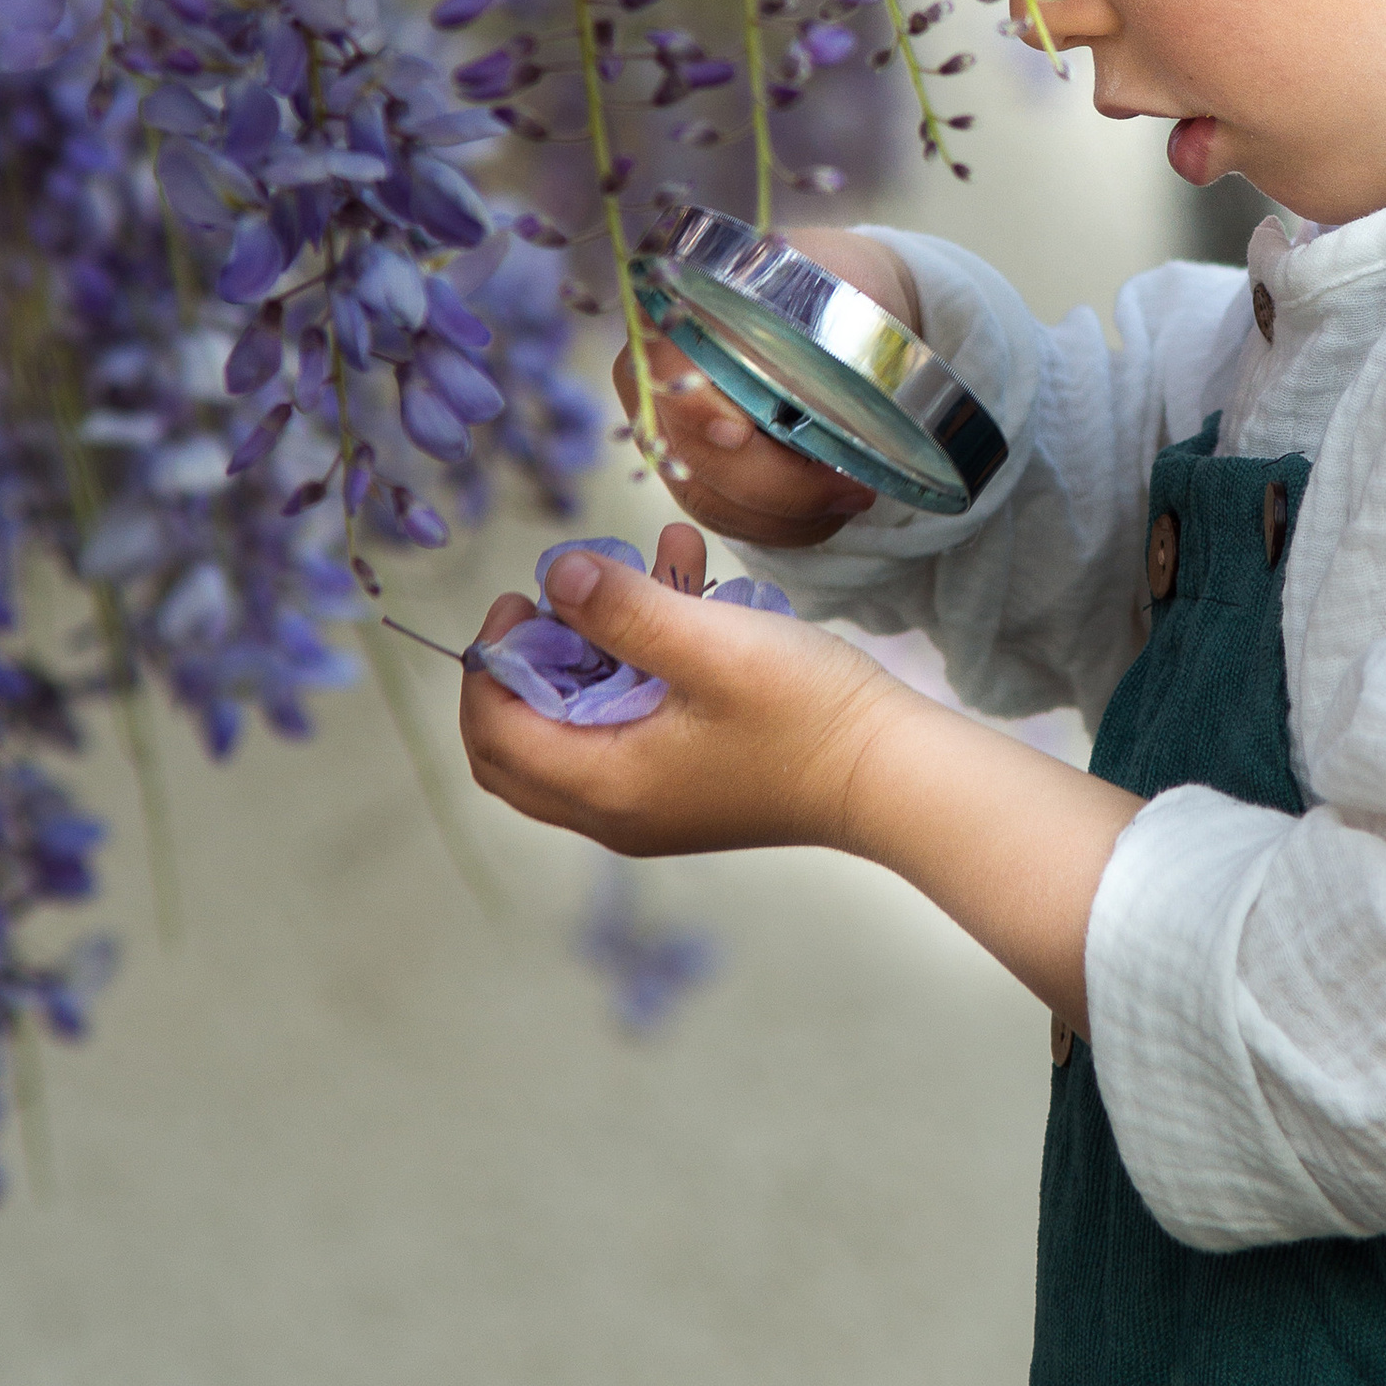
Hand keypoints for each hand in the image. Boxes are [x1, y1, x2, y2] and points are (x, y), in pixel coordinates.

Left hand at [461, 532, 898, 857]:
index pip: (495, 734)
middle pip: (517, 748)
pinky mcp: (689, 790)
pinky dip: (636, 672)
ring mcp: (654, 807)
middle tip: (557, 604)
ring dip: (593, 654)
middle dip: (525, 667)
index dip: (492, 661)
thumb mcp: (711, 644)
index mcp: (606, 785)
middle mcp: (617, 812)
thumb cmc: (807, 713)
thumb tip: (554, 577)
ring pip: (574, 732)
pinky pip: (625, 732)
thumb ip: (623, 610)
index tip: (524, 596)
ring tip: (644, 573)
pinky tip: (687, 599)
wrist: (893, 775)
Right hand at [615, 225, 925, 550]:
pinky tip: (829, 512)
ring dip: (786, 516)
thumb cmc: (837, 286)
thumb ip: (824, 330)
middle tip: (854, 489)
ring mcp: (670, 433)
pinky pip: (728, 518)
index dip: (695, 409)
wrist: (835, 301)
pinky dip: (781, 527)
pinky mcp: (694, 473)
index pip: (664, 372)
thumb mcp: (838, 288)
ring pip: (711, 500)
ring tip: (854, 500)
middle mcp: (655, 380)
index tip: (741, 433)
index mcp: (677, 316)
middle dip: (777, 485)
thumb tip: (823, 396)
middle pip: (693, 456)